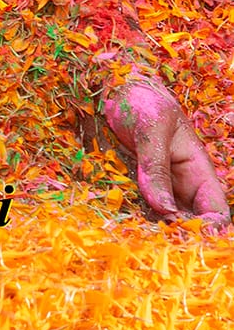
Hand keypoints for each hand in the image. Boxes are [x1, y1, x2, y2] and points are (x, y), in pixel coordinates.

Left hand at [103, 74, 229, 226]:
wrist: (112, 90)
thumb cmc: (141, 101)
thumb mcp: (152, 128)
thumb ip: (156, 166)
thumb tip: (163, 208)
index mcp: (198, 171)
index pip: (216, 210)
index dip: (209, 229)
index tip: (187, 235)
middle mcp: (182, 185)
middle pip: (192, 223)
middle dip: (181, 236)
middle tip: (159, 240)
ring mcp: (159, 188)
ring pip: (166, 222)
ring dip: (157, 232)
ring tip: (142, 236)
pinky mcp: (136, 187)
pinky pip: (142, 210)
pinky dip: (139, 220)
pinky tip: (127, 226)